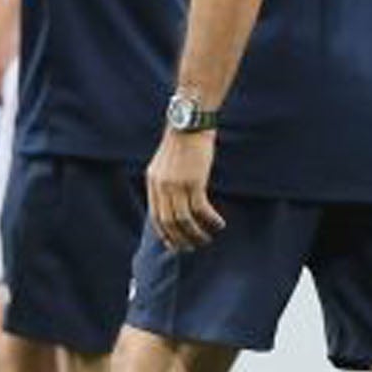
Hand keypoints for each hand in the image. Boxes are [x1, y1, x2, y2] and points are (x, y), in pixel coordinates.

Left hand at [147, 129, 224, 251]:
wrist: (190, 123)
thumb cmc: (183, 142)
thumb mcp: (166, 164)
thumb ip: (166, 182)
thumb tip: (174, 203)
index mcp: (153, 183)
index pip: (155, 217)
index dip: (165, 234)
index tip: (175, 245)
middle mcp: (162, 187)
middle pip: (168, 222)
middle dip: (180, 239)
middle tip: (191, 248)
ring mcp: (177, 185)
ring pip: (184, 220)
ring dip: (196, 233)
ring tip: (206, 239)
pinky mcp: (194, 182)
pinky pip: (201, 209)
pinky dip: (210, 220)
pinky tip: (219, 224)